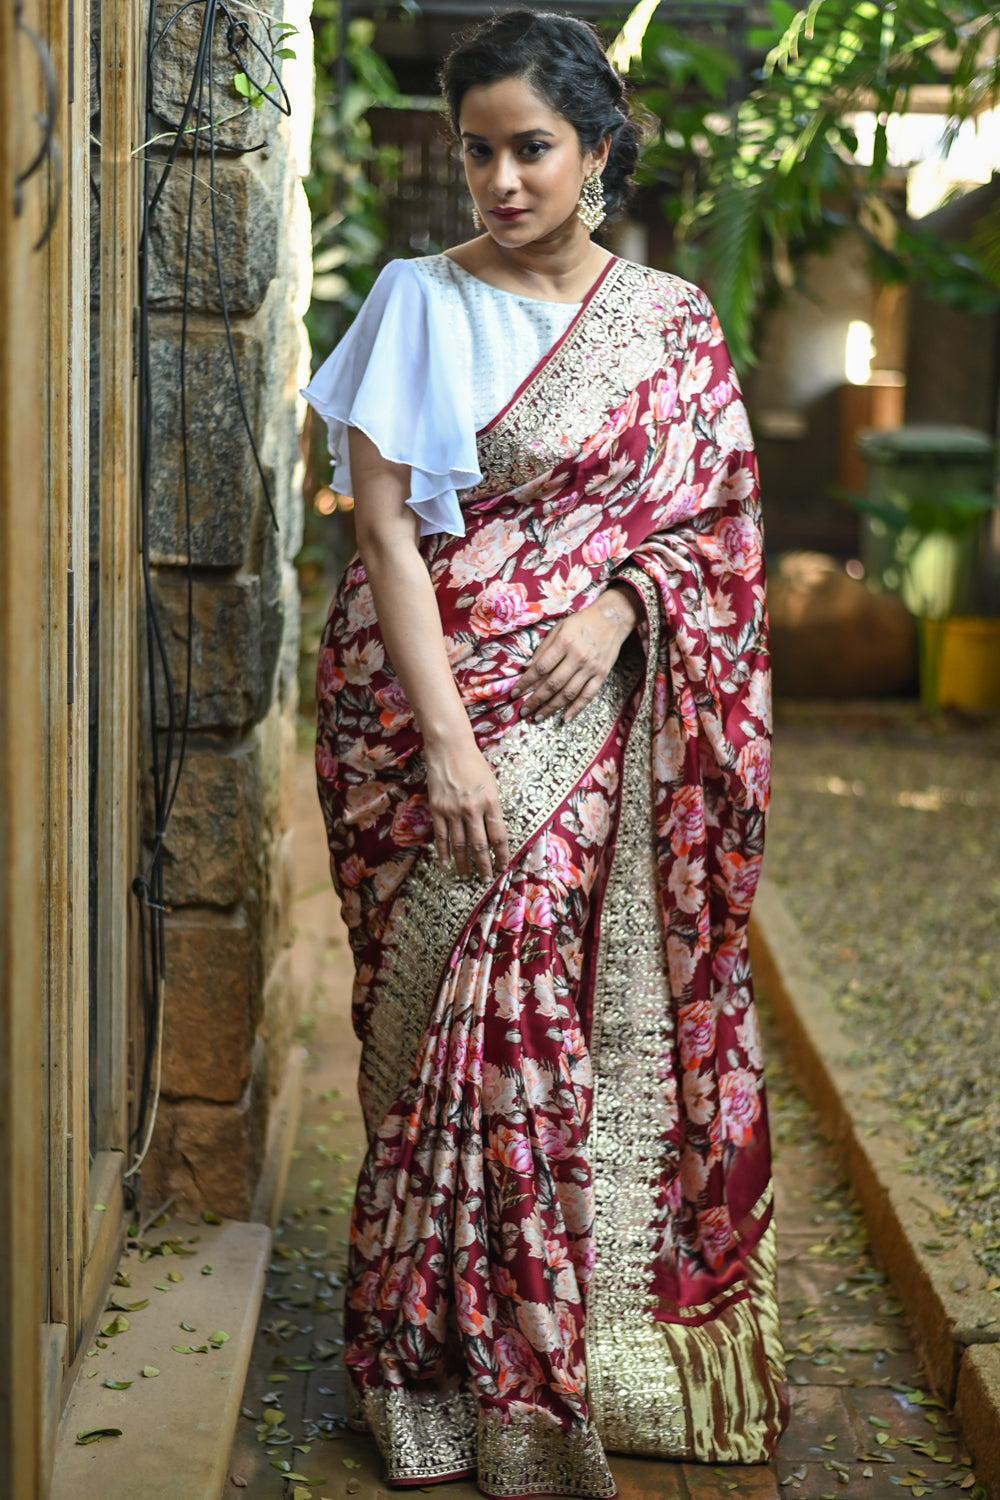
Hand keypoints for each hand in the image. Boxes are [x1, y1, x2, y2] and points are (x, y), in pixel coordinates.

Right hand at [423, 736, 510, 880]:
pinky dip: (444, 852)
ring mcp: (453, 810)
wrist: (449, 749)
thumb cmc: (474, 765)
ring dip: (464, 864)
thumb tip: (494, 832)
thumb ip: (493, 808)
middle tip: (487, 879)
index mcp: (491, 802)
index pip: (499, 836)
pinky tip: (447, 864)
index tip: (503, 866)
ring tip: (467, 877)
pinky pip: (441, 836)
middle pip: (480, 845)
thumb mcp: (492, 785)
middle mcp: (473, 809)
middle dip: (484, 865)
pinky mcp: (437, 809)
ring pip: (460, 845)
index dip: (502, 855)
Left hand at [517, 586, 641, 723]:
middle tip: (524, 711)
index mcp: (564, 642)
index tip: (514, 693)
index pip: (540, 668)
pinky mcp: (602, 675)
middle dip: (535, 700)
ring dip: (551, 707)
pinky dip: (576, 709)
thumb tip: (526, 668)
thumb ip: (543, 648)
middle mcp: (577, 657)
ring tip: (538, 717)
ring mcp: (591, 667)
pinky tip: (565, 718)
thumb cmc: (582, 622)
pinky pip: (588, 696)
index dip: (526, 682)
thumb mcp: (559, 628)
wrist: (612, 618)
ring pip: (568, 693)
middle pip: (552, 684)